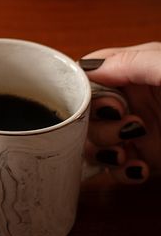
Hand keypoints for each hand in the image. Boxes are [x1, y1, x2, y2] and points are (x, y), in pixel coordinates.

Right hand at [82, 43, 160, 183]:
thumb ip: (130, 62)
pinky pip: (119, 169)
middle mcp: (136, 100)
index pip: (90, 74)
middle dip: (95, 125)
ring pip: (96, 141)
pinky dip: (121, 173)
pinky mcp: (152, 160)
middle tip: (124, 127)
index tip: (96, 103)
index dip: (82, 90)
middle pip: (87, 112)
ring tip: (127, 153)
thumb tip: (86, 67)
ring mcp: (142, 131)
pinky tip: (138, 169)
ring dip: (104, 150)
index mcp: (138, 69)